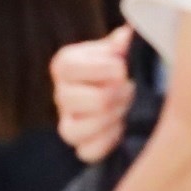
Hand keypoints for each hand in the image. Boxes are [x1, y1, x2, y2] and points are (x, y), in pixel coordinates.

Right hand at [52, 26, 134, 162]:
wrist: (126, 84)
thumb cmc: (120, 63)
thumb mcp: (119, 48)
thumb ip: (121, 42)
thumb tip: (125, 37)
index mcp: (65, 65)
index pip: (70, 69)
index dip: (101, 70)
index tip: (122, 68)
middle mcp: (60, 94)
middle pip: (72, 100)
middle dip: (109, 96)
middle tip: (129, 89)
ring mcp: (67, 122)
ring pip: (72, 131)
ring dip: (107, 119)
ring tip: (126, 108)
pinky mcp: (81, 144)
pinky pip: (85, 152)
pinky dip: (106, 142)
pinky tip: (122, 127)